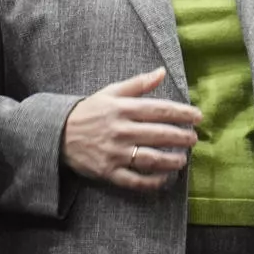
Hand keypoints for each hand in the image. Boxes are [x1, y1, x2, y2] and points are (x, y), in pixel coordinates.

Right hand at [62, 67, 200, 190]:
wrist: (56, 134)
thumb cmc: (87, 112)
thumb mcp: (109, 93)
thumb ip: (137, 84)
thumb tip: (162, 72)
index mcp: (121, 109)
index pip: (159, 110)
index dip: (182, 113)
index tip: (198, 117)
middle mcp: (120, 130)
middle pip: (160, 134)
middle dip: (182, 137)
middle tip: (194, 139)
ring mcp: (114, 153)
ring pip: (152, 159)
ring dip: (172, 160)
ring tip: (183, 159)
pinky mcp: (108, 172)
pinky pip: (136, 180)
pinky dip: (153, 182)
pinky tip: (165, 178)